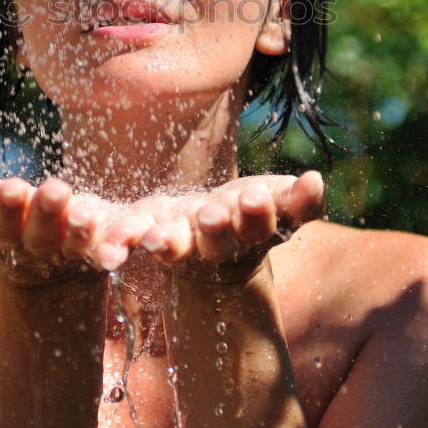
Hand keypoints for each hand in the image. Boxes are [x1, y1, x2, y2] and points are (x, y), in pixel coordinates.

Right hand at [0, 177, 145, 277]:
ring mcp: (73, 253)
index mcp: (2, 238)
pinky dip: (126, 241)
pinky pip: (116, 247)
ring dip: (85, 230)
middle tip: (55, 189)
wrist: (46, 255)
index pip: (0, 226)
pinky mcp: (105, 248)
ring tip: (88, 210)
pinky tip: (137, 232)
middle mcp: (38, 251)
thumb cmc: (7, 217)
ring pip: (79, 245)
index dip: (6, 210)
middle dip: (48, 213)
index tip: (11, 188)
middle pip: (42, 236)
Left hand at [128, 171, 324, 267]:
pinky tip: (111, 241)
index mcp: (252, 232)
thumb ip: (298, 198)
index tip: (255, 196)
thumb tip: (317, 180)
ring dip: (166, 242)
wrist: (205, 228)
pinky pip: (130, 237)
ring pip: (173, 247)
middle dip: (215, 229)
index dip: (259, 215)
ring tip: (153, 238)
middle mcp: (216, 245)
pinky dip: (120, 238)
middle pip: (217, 242)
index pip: (262, 226)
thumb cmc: (249, 207)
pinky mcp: (145, 234)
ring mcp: (180, 243)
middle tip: (211, 214)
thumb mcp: (277, 199)